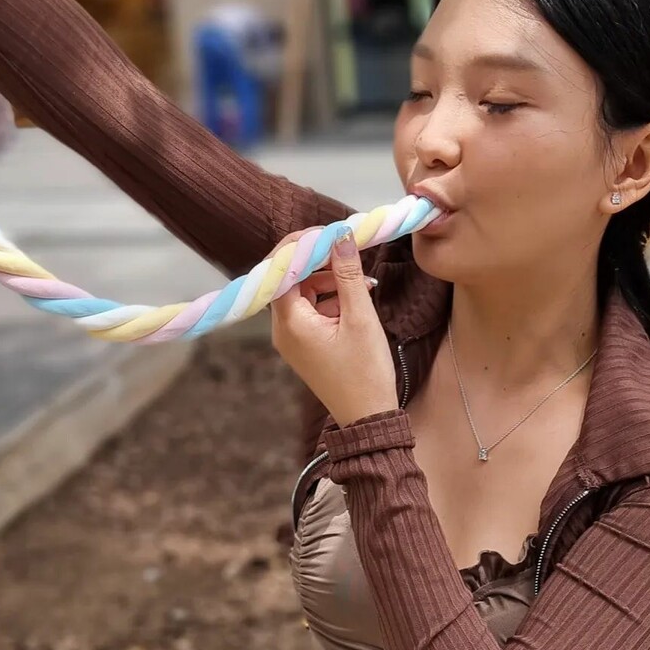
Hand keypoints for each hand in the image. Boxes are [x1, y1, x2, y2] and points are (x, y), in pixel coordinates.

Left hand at [269, 229, 399, 426]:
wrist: (367, 416)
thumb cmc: (365, 373)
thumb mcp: (360, 318)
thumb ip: (348, 274)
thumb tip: (341, 236)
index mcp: (290, 322)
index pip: (281, 269)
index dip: (302, 245)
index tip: (329, 233)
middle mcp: (282, 328)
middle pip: (289, 278)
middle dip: (318, 260)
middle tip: (347, 248)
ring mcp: (291, 336)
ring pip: (301, 291)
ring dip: (328, 278)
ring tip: (361, 279)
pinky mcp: (304, 342)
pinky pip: (310, 308)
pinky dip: (330, 296)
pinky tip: (356, 296)